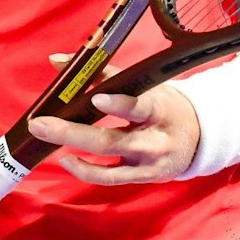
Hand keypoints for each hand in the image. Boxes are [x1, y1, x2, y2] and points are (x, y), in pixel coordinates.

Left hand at [29, 73, 200, 186]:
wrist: (199, 139)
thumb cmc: (163, 105)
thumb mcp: (144, 84)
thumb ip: (102, 73)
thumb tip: (56, 61)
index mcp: (159, 108)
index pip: (139, 106)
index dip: (119, 104)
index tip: (96, 98)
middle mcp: (154, 140)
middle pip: (111, 140)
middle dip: (72, 132)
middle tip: (40, 124)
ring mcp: (148, 164)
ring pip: (108, 163)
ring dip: (74, 152)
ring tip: (46, 138)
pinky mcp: (142, 179)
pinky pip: (111, 178)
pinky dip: (86, 171)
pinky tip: (67, 160)